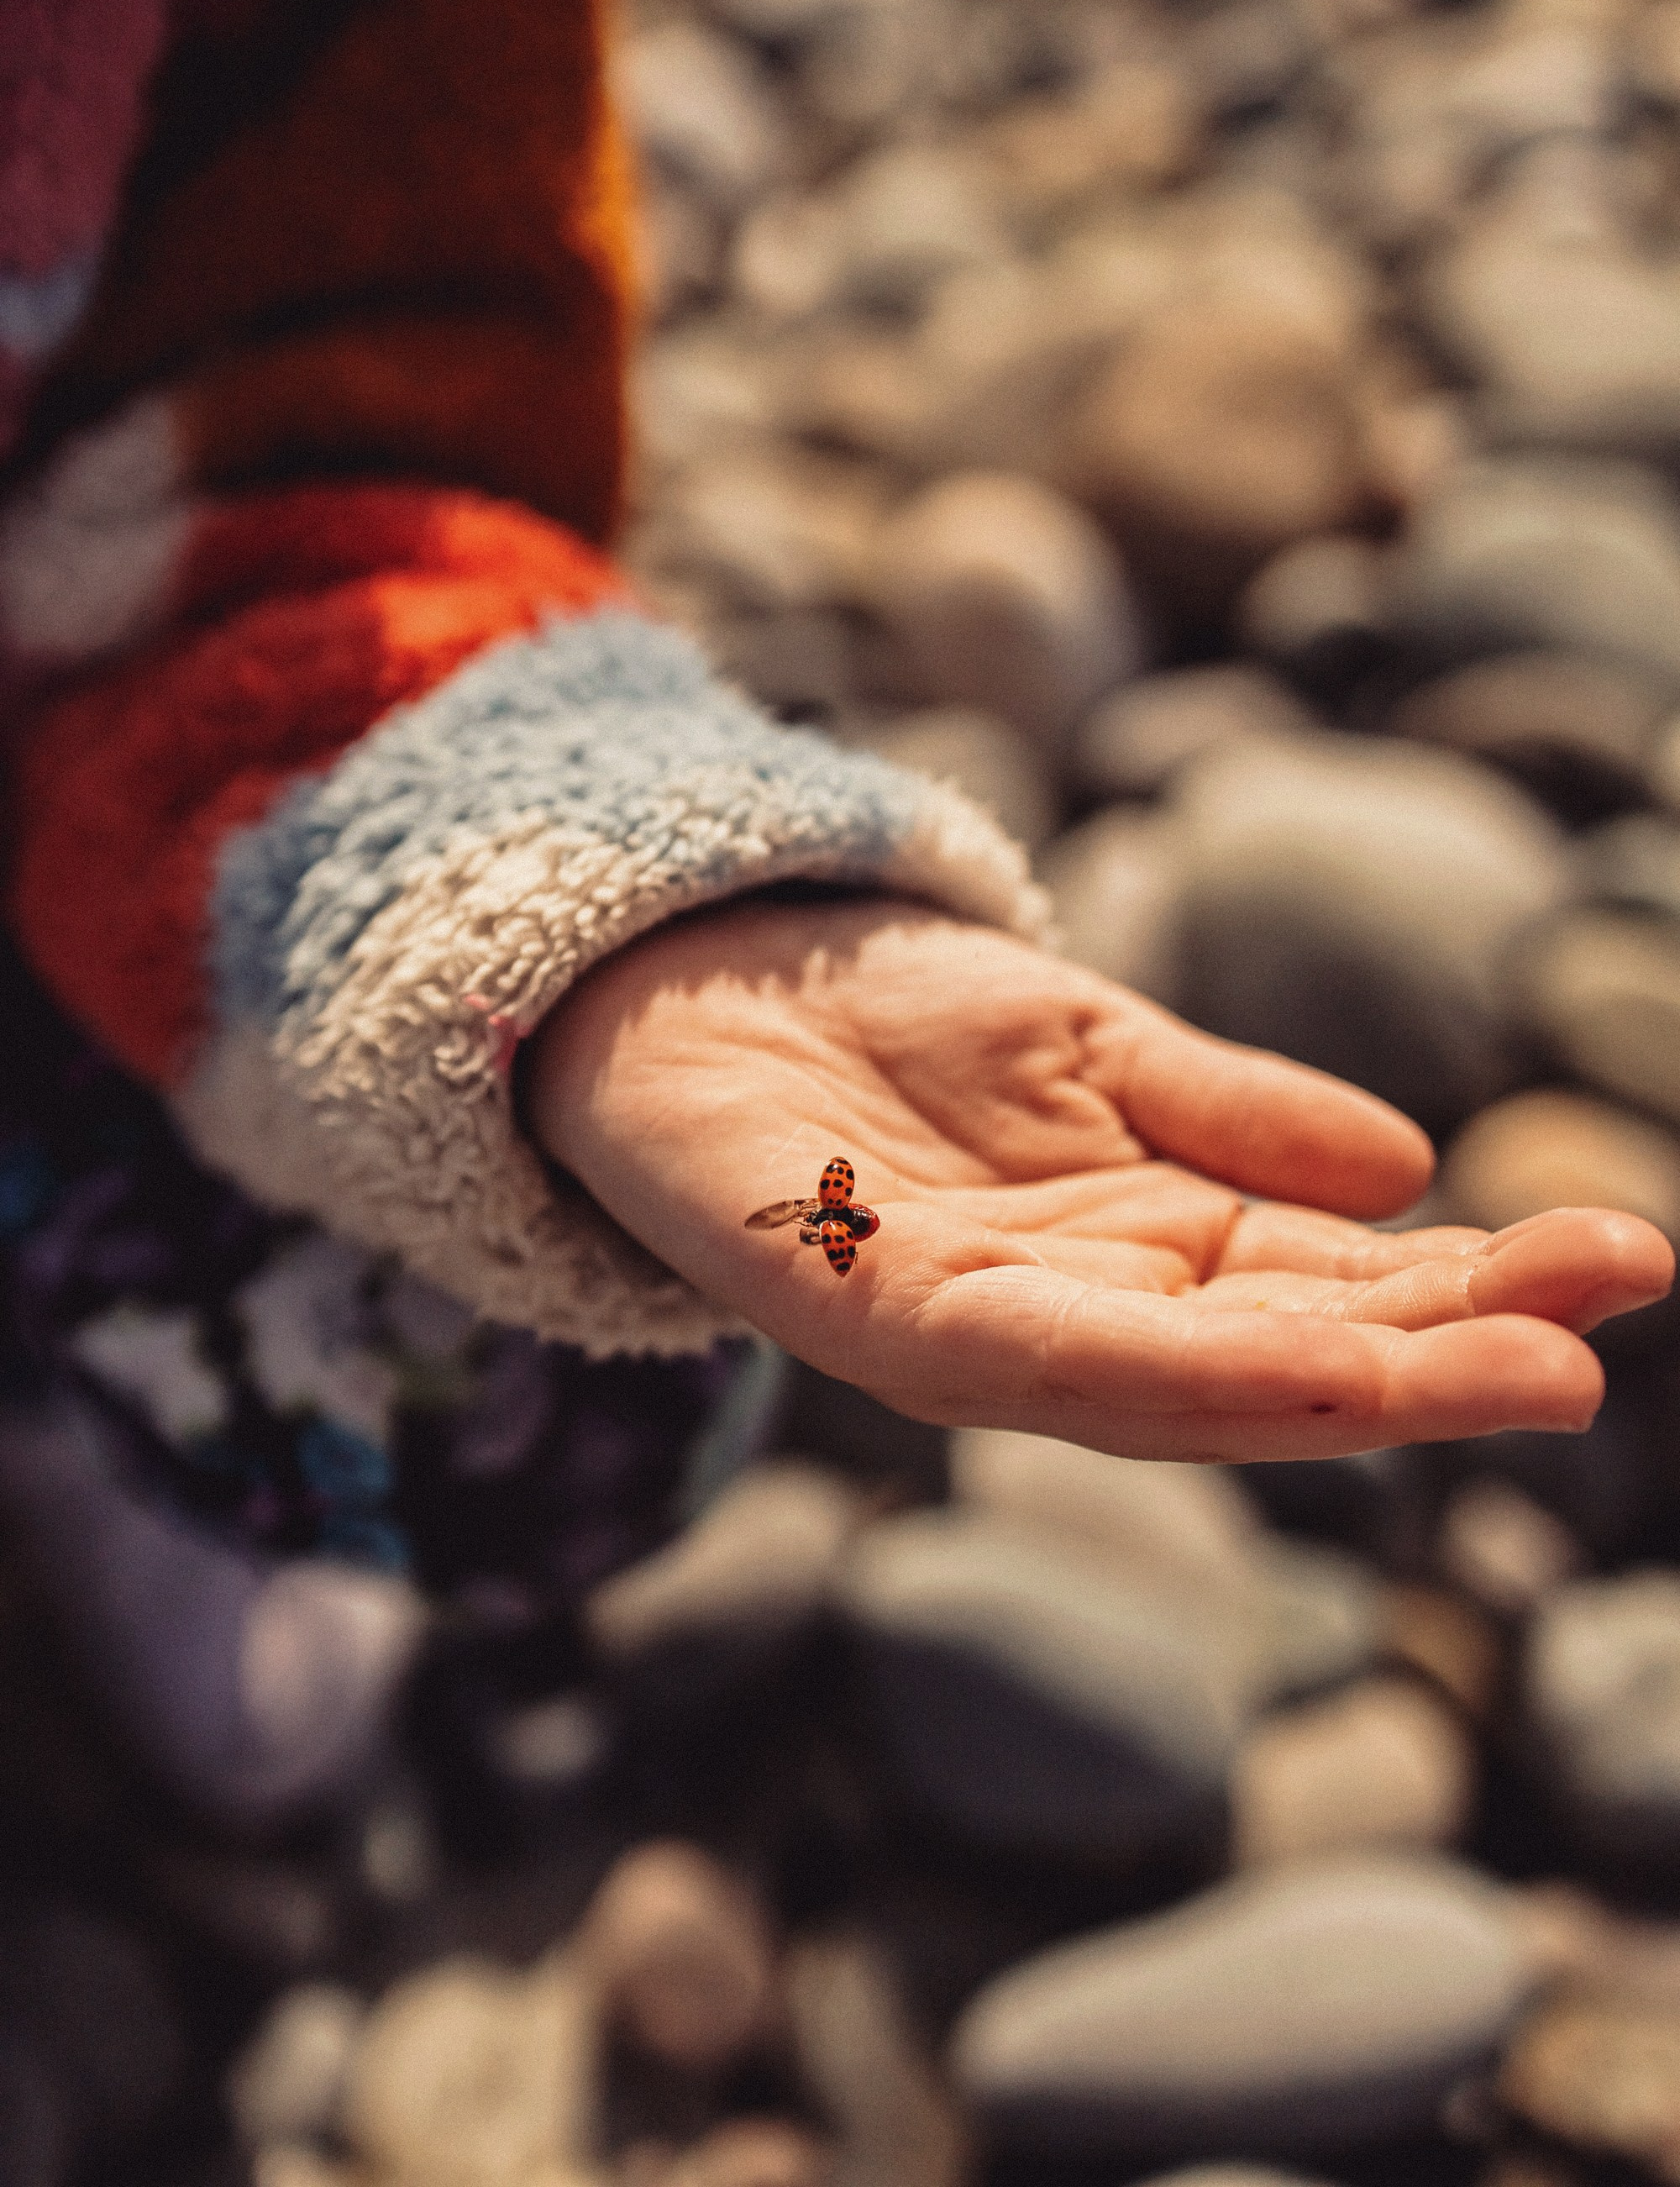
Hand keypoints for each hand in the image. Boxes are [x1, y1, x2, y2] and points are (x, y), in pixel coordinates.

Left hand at [527, 897, 1670, 1461]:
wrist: (688, 975)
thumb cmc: (888, 1029)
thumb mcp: (1095, 1049)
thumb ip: (1232, 1116)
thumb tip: (1408, 1172)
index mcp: (1149, 1257)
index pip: (1337, 1289)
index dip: (1476, 1287)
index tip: (1622, 1259)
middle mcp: (1079, 1319)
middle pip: (1283, 1360)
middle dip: (1443, 1362)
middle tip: (1594, 1351)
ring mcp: (978, 1331)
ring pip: (1185, 1384)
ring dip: (1345, 1385)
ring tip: (1510, 1370)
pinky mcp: (867, 1312)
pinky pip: (1037, 1354)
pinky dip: (1176, 1365)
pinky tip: (1296, 1356)